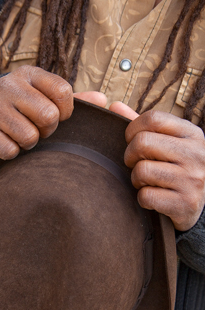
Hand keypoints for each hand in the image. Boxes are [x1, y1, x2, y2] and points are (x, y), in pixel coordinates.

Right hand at [0, 66, 73, 159]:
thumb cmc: (20, 106)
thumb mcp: (42, 95)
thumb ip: (71, 100)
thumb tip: (103, 100)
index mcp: (28, 74)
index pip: (63, 91)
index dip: (66, 111)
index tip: (59, 116)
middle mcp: (8, 86)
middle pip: (48, 116)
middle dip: (48, 130)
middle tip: (38, 128)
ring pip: (29, 137)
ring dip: (29, 143)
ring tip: (21, 134)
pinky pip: (9, 151)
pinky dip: (11, 152)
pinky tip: (6, 141)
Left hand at [109, 102, 204, 230]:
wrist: (199, 203)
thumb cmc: (175, 167)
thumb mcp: (167, 141)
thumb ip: (142, 125)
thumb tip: (114, 106)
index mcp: (192, 133)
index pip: (152, 118)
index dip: (132, 129)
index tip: (131, 141)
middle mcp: (196, 154)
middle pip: (142, 143)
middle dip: (130, 155)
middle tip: (135, 164)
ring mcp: (193, 179)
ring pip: (141, 171)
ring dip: (136, 179)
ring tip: (146, 181)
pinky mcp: (186, 203)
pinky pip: (146, 196)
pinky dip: (143, 199)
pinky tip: (153, 197)